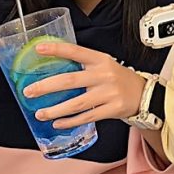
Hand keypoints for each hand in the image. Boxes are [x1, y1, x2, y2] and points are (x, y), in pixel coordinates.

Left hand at [23, 42, 145, 128]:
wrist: (144, 94)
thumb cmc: (118, 79)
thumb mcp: (104, 65)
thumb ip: (84, 64)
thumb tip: (53, 65)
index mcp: (100, 60)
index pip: (76, 52)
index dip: (57, 49)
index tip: (39, 49)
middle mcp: (104, 75)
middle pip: (70, 80)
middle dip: (46, 86)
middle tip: (29, 91)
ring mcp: (108, 93)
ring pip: (76, 103)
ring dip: (55, 110)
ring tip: (40, 113)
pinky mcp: (112, 109)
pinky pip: (86, 117)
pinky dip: (70, 122)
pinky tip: (58, 123)